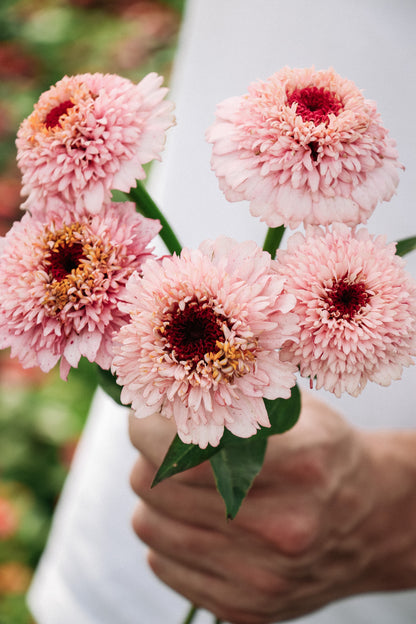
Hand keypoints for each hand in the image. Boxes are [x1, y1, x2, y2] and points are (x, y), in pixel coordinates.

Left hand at [129, 393, 415, 623]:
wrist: (369, 519)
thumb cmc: (324, 452)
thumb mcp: (295, 410)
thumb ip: (232, 399)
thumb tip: (161, 395)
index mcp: (295, 464)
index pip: (180, 449)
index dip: (147, 427)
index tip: (148, 415)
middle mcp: (279, 527)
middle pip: (155, 484)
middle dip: (151, 455)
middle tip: (172, 445)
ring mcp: (261, 576)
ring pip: (149, 525)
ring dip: (157, 496)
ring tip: (189, 484)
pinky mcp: (246, 607)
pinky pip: (161, 564)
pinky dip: (168, 535)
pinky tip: (200, 519)